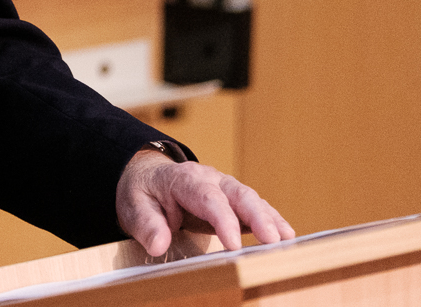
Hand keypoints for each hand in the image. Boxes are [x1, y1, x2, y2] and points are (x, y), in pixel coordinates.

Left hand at [116, 149, 294, 256]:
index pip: (207, 197)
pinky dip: (270, 219)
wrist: (147, 176)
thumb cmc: (142, 192)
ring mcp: (223, 186)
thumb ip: (147, 225)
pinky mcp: (231, 198)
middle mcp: (209, 179)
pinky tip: (285, 235)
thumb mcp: (133, 206)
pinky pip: (254, 207)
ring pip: (250, 199)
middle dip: (257, 216)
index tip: (232, 244)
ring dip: (269, 218)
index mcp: (184, 179)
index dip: (223, 220)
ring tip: (287, 240)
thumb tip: (158, 245)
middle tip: (273, 240)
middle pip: (237, 194)